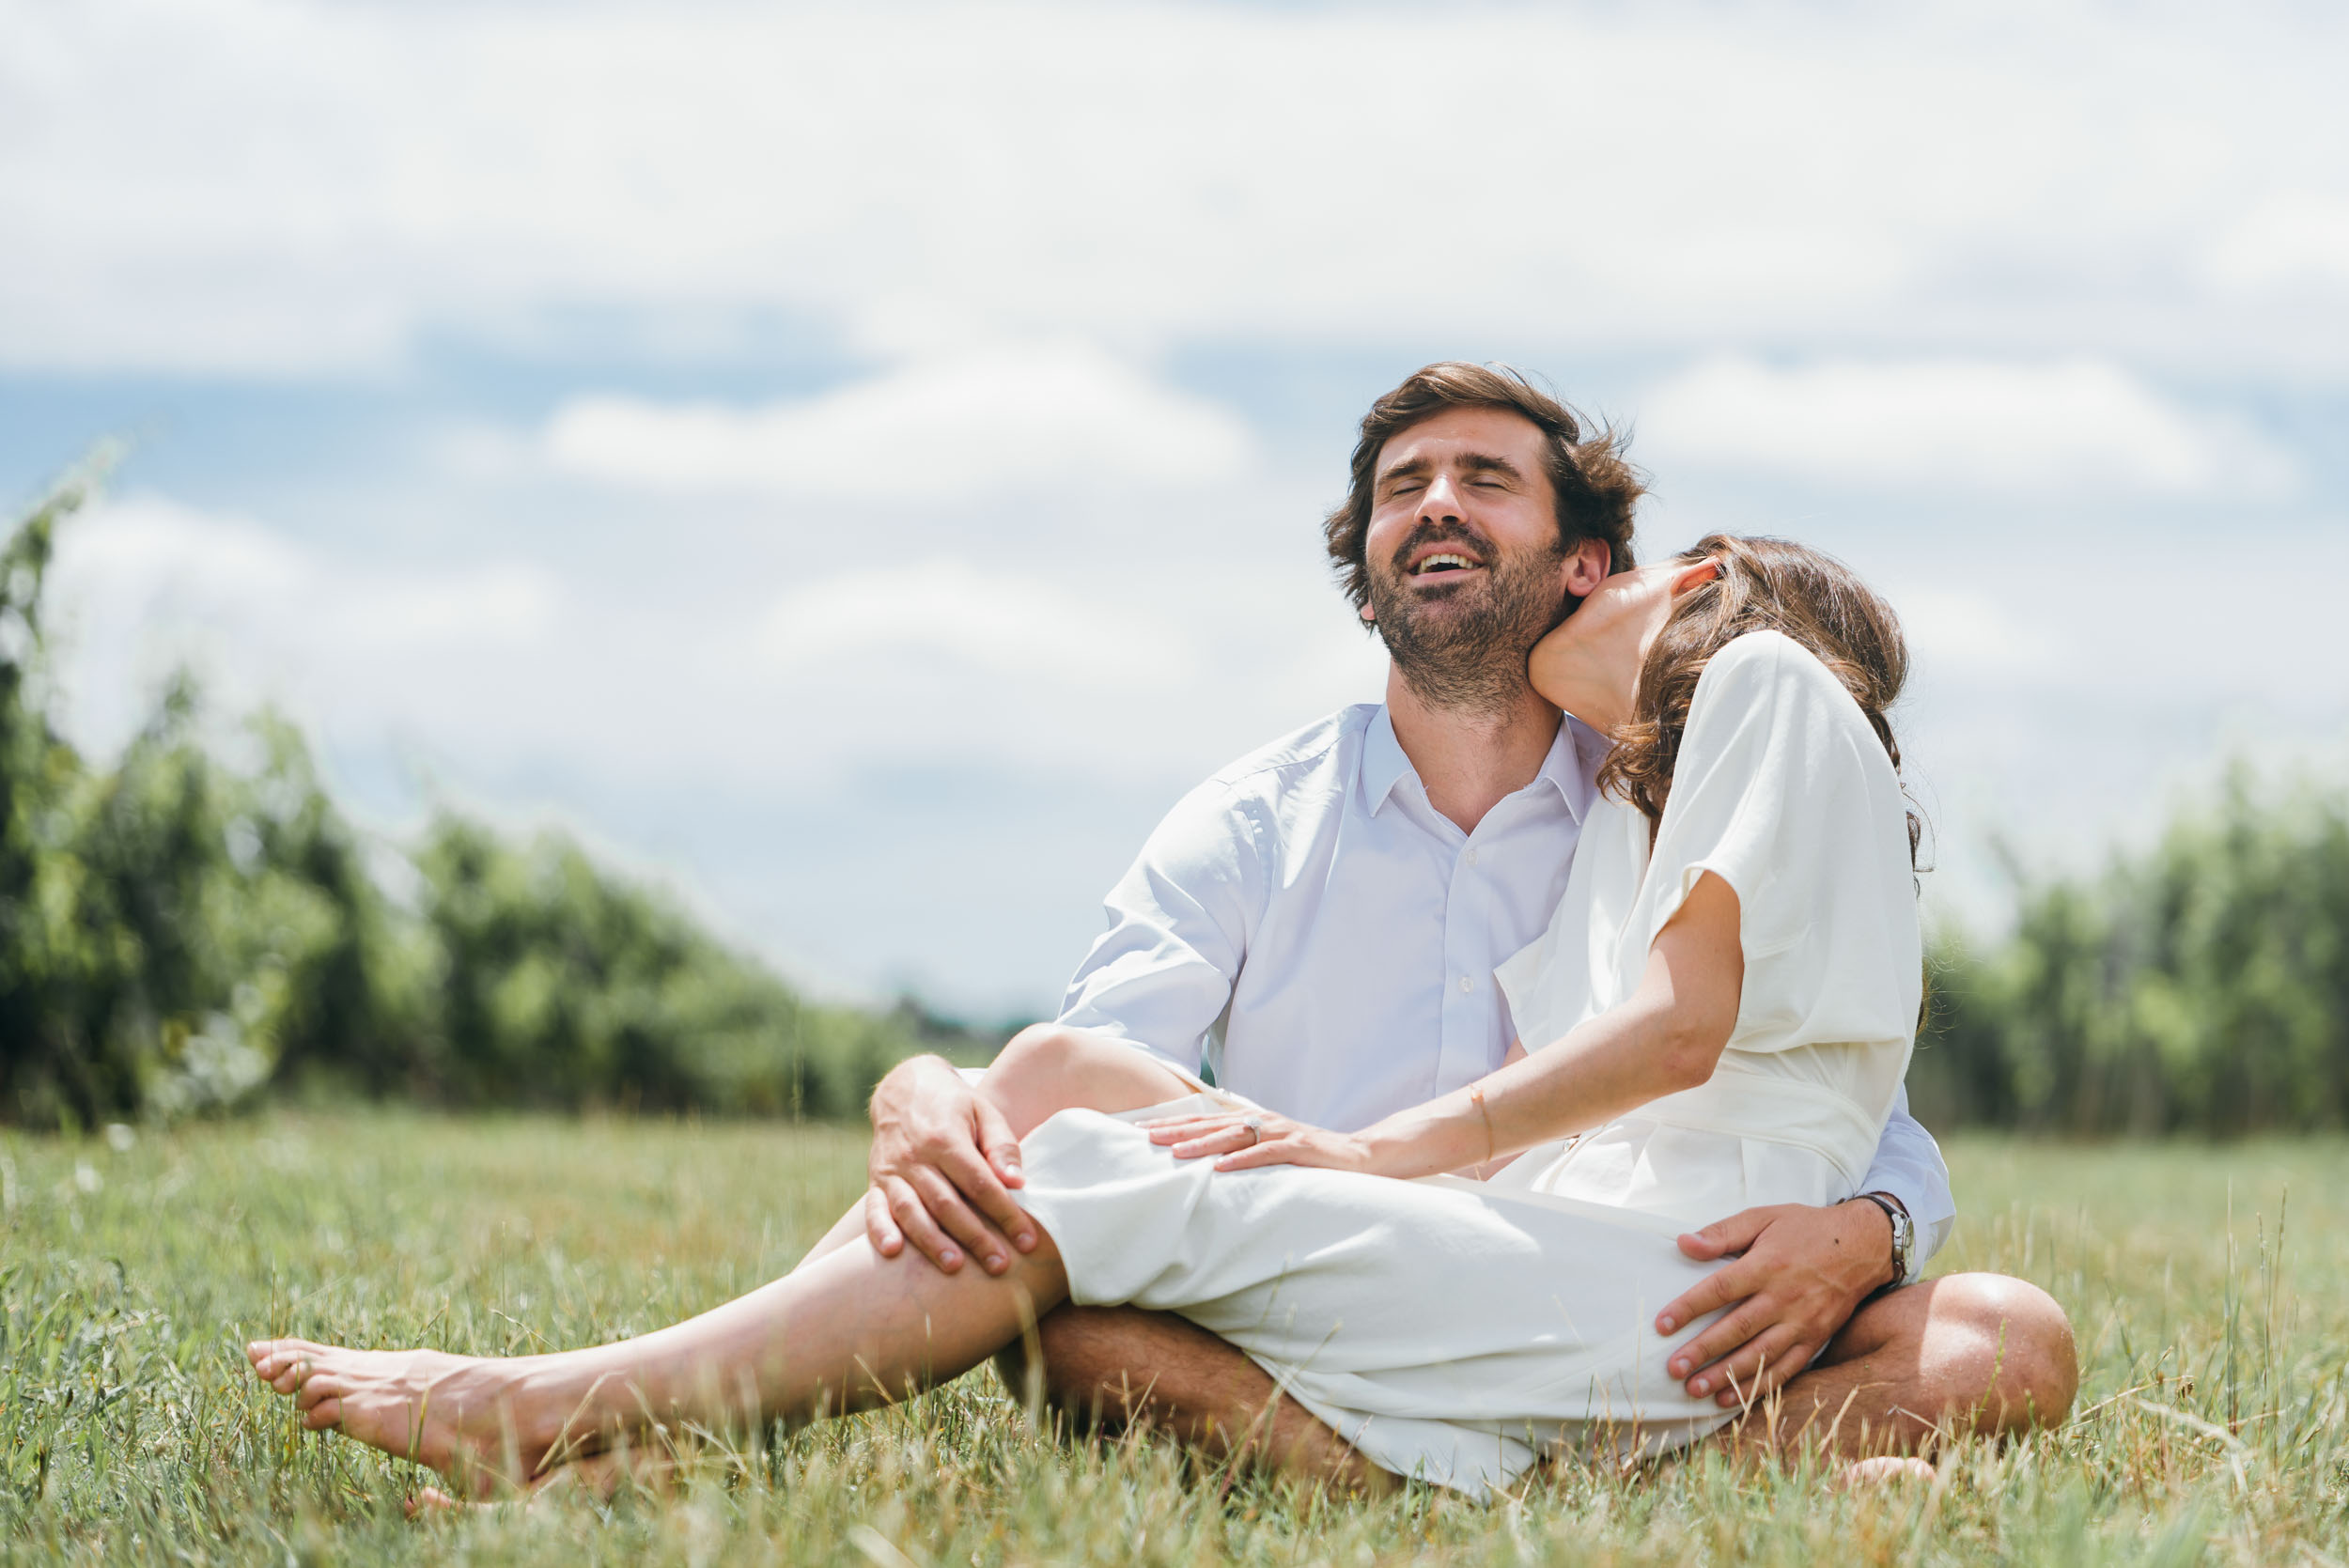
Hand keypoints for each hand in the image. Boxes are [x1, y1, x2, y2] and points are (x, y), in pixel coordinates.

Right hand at [864, 1055, 1034, 1274]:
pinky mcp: (875, 1181)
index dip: (1005, 1213)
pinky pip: (874, 1209)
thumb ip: (1001, 1146)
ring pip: (911, 1212)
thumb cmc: (954, 1105)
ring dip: (932, 1242)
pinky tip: (893, 1253)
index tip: (1028, 1240)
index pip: (980, 1184)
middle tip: (999, 1265)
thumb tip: (1017, 1183)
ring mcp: (892, 1170)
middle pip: (947, 1204)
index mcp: (946, 1138)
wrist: (904, 1087)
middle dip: (975, 1237)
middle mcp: (915, 1157)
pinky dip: (880, 1231)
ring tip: (954, 1268)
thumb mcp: (984, 1111)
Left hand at [1140, 1109, 1377, 1173]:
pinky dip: (1243, 1160)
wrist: (1358, 1155)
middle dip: (1178, 1130)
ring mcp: (1281, 1132)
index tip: (1142, 1128)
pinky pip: (1266, 1154)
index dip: (1174, 1123)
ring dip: (1203, 1143)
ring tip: (1176, 1152)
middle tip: (1145, 1136)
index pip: (1206, 1120)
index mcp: (1253, 1121)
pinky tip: (1222, 1168)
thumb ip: (1243, 1150)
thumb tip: (1206, 1163)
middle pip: (1212, 1124)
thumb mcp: (1271, 1150)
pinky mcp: (1299, 1147)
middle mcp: (1263, 1121)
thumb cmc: (1310, 1156)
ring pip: (1234, 1136)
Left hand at [1653, 1200, 1896, 1406]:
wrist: (1864, 1245)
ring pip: (1760, 1355)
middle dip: (1703, 1350)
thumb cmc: (1806, 1229)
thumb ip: (1722, 1232)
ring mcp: (1803, 1322)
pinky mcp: (1816, 1339)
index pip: (1720, 1289)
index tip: (1661, 1324)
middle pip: (1738, 1328)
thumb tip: (1682, 1243)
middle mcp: (1785, 1297)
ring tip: (1695, 1390)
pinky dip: (1758, 1386)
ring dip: (1726, 1375)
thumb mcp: (1764, 1217)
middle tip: (1673, 1369)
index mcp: (1767, 1264)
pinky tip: (1731, 1397)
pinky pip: (1785, 1369)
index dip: (1689, 1307)